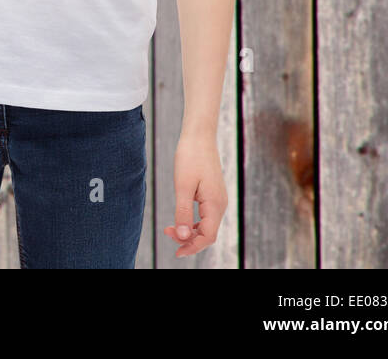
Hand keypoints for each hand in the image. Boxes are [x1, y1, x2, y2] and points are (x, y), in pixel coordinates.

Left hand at [164, 130, 226, 257]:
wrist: (199, 135)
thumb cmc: (190, 157)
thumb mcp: (183, 186)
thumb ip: (183, 213)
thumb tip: (184, 237)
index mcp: (215, 205)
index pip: (207, 237)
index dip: (192, 247)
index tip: (176, 252)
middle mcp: (220, 204)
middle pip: (208, 233)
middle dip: (188, 239)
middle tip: (167, 232)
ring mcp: (218, 198)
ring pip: (207, 225)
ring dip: (190, 230)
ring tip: (171, 228)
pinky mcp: (213, 193)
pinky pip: (206, 215)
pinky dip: (194, 221)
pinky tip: (182, 218)